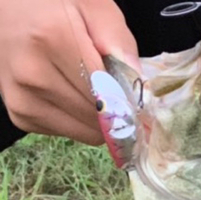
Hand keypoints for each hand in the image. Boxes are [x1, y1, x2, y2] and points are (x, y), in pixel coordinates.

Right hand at [0, 0, 139, 144]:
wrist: (7, 13)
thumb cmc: (52, 4)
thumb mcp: (92, 4)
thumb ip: (118, 40)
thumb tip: (136, 85)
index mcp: (51, 40)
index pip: (106, 95)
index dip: (127, 102)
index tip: (135, 96)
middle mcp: (32, 75)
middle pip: (97, 118)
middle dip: (114, 110)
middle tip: (114, 90)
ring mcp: (23, 100)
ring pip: (85, 133)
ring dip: (96, 119)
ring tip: (89, 89)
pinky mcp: (21, 116)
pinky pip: (68, 133)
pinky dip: (77, 120)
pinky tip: (69, 93)